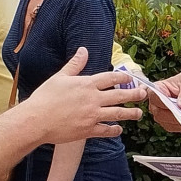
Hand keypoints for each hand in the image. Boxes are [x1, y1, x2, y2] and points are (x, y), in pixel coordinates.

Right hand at [19, 49, 144, 141]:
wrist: (36, 120)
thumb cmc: (45, 98)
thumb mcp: (60, 77)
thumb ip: (75, 64)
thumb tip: (83, 50)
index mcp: (86, 84)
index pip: (111, 78)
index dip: (123, 77)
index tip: (130, 77)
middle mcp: (93, 99)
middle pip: (120, 95)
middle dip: (134, 94)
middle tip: (144, 94)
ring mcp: (92, 115)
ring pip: (117, 114)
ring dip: (130, 113)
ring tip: (139, 113)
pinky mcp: (88, 130)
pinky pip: (106, 131)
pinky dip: (114, 130)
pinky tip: (119, 129)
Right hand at [149, 69, 180, 131]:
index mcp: (159, 87)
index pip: (154, 96)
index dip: (163, 101)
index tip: (175, 104)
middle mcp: (157, 102)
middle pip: (159, 112)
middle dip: (174, 113)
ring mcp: (162, 114)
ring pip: (166, 122)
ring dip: (180, 120)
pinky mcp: (169, 123)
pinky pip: (173, 127)